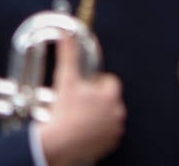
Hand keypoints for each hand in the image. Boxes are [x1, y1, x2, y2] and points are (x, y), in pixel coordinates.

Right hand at [36, 37, 125, 165]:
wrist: (61, 142)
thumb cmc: (65, 112)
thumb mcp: (66, 79)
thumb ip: (68, 54)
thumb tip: (67, 35)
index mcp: (110, 95)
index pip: (110, 81)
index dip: (96, 81)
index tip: (84, 87)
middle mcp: (117, 112)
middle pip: (110, 98)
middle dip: (96, 98)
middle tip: (79, 101)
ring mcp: (114, 129)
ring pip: (108, 115)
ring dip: (97, 114)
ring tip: (79, 115)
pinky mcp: (110, 143)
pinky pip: (107, 132)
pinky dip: (97, 130)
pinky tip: (82, 129)